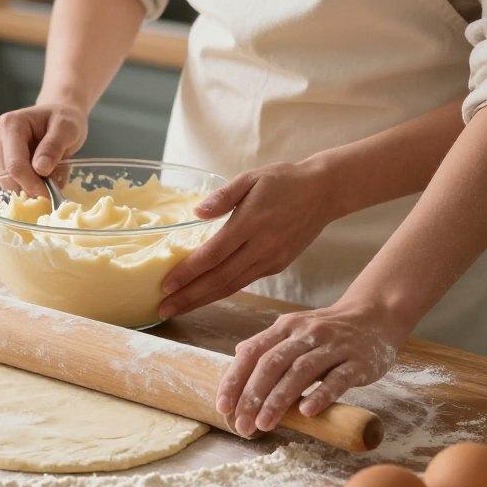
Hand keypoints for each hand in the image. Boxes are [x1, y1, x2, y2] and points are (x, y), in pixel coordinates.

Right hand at [0, 103, 87, 195]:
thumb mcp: (68, 129)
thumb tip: (40, 169)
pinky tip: (36, 169)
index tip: (49, 194)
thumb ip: (54, 147)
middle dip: (31, 184)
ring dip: (29, 183)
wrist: (57, 115)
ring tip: (45, 168)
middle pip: (8, 178)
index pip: (15, 165)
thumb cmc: (63, 120)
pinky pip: (8, 182)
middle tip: (53, 177)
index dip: (31, 184)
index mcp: (11, 124)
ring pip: (7, 183)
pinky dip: (24, 182)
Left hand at [159, 160, 333, 318]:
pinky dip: (222, 291)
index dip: (188, 273)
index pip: (213, 254)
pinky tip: (204, 295)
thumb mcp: (250, 178)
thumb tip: (196, 212)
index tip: (166, 285)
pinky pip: (244, 282)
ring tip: (177, 308)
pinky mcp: (277, 265)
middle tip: (163, 309)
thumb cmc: (283, 180)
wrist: (323, 192)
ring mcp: (271, 259)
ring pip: (232, 286)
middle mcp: (261, 246)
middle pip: (219, 279)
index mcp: (251, 222)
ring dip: (202, 300)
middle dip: (189, 297)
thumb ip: (222, 196)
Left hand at [215, 301, 405, 435]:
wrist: (375, 316)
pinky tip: (307, 412)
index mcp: (285, 327)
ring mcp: (333, 346)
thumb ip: (270, 343)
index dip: (235, 379)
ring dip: (279, 400)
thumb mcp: (296, 329)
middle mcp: (306, 333)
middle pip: (272, 364)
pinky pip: (338, 379)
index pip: (252, 352)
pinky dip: (321, 395)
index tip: (223, 406)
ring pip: (300, 372)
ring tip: (265, 424)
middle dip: (253, 396)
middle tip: (242, 424)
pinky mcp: (358, 361)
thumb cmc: (329, 331)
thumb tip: (239, 354)